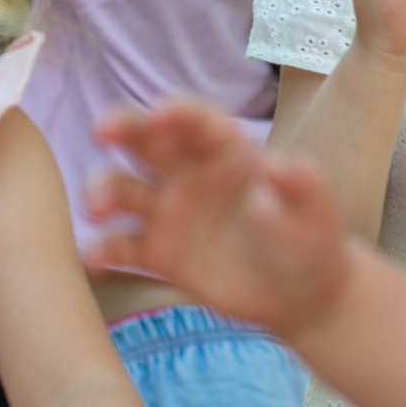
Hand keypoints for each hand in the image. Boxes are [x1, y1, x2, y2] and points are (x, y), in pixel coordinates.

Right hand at [88, 101, 351, 332]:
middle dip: (120, 126)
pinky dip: (101, 251)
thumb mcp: (315, 214)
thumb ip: (301, 187)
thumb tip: (283, 167)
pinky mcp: (157, 253)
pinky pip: (121, 248)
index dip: (176, 111)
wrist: (301, 294)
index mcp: (225, 149)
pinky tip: (90, 259)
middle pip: (144, 138)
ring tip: (98, 211)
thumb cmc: (311, 240)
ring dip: (103, 189)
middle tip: (102, 131)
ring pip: (121, 187)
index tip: (159, 115)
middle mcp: (188, 172)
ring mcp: (168, 212)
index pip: (195, 120)